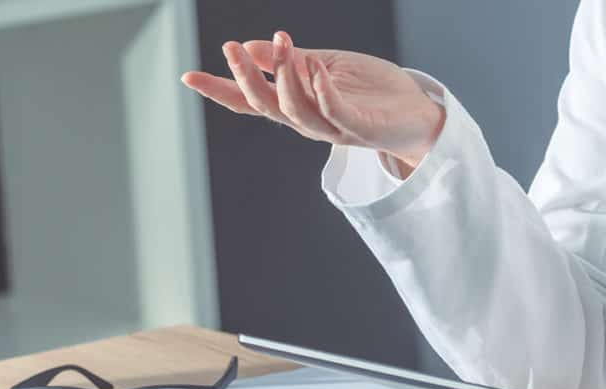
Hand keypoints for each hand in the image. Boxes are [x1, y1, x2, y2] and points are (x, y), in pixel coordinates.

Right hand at [182, 31, 445, 169]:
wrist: (418, 115)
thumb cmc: (372, 91)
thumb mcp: (324, 66)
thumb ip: (291, 61)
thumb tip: (251, 48)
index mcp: (297, 107)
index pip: (251, 102)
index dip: (221, 90)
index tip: (187, 76)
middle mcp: (310, 123)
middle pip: (267, 107)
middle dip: (246, 79)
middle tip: (231, 48)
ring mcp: (335, 128)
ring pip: (297, 111)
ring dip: (285, 77)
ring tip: (282, 43)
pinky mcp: (361, 128)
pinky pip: (337, 113)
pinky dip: (322, 91)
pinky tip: (315, 67)